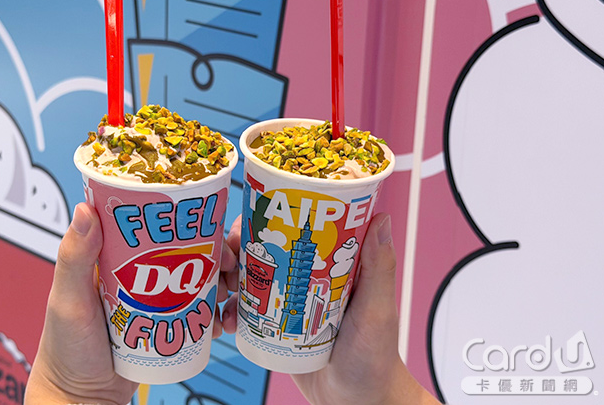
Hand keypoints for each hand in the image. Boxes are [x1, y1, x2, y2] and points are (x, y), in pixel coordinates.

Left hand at [25, 203, 237, 404]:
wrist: (83, 397)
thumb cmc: (66, 349)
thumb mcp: (68, 299)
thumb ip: (74, 258)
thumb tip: (86, 210)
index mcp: (118, 256)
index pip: (159, 224)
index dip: (190, 220)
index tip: (212, 224)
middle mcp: (142, 273)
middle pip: (190, 250)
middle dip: (218, 252)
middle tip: (229, 264)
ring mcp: (159, 300)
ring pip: (202, 279)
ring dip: (223, 281)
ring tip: (227, 294)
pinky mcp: (170, 325)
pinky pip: (202, 312)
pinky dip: (217, 313)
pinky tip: (220, 321)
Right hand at [220, 213, 440, 404]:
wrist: (357, 403)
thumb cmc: (375, 357)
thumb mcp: (377, 310)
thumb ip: (379, 268)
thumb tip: (380, 218)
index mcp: (329, 265)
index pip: (294, 230)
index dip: (268, 219)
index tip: (248, 219)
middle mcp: (304, 278)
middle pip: (263, 249)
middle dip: (237, 249)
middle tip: (228, 261)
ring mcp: (286, 302)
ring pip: (248, 278)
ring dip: (227, 279)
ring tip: (223, 289)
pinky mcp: (273, 327)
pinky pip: (244, 312)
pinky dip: (228, 312)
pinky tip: (225, 321)